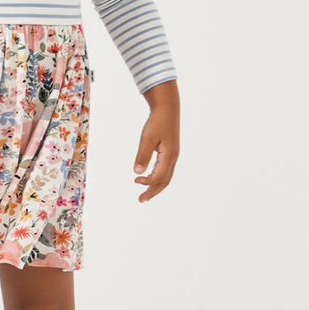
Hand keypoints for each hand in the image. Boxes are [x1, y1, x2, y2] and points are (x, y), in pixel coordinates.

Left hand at [134, 79, 179, 202]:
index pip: (159, 176)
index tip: (135, 180)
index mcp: (169, 155)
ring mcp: (173, 156)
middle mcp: (173, 158)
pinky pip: (166, 170)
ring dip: (156, 187)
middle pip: (165, 181)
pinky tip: (150, 179)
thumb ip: (143, 155)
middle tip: (141, 200)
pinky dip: (158, 178)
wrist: (168, 109)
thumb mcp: (148, 138)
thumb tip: (137, 172)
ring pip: (166, 177)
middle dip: (153, 191)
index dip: (147, 182)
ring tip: (145, 195)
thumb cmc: (157, 122)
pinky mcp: (170, 152)